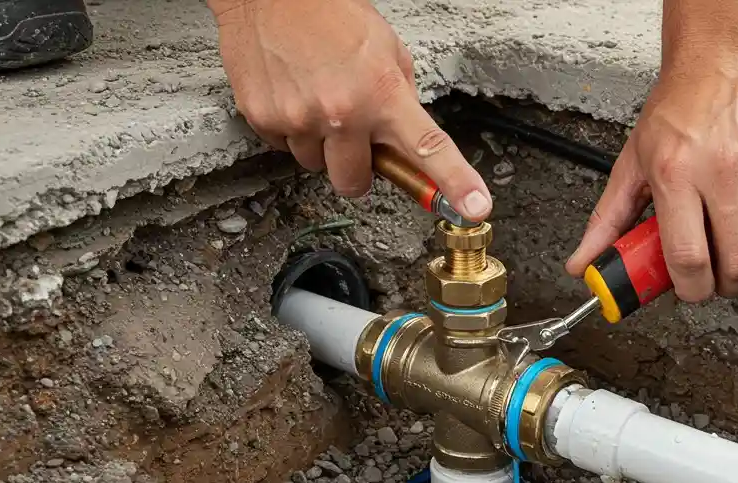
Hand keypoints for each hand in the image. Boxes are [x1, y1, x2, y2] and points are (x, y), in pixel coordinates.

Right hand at [209, 0, 490, 219]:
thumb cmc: (329, 14)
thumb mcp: (385, 49)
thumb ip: (399, 97)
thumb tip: (404, 135)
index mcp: (382, 94)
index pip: (428, 148)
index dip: (455, 183)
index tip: (473, 206)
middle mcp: (342, 113)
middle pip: (354, 182)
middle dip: (355, 166)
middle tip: (351, 135)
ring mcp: (299, 120)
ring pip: (315, 165)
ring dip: (321, 145)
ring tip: (317, 100)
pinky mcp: (264, 120)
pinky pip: (283, 147)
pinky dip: (290, 129)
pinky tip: (294, 95)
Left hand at [566, 53, 737, 300]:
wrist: (721, 58)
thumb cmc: (677, 110)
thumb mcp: (633, 163)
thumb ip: (607, 221)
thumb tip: (582, 266)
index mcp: (675, 174)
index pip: (688, 259)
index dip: (692, 290)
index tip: (691, 290)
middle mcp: (721, 170)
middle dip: (728, 286)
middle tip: (719, 280)